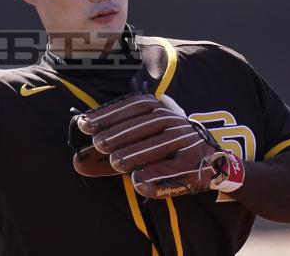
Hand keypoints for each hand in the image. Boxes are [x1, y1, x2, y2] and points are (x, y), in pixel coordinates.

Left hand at [71, 93, 241, 198]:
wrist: (212, 160)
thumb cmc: (165, 145)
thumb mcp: (143, 135)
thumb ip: (113, 142)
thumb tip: (77, 154)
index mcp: (159, 109)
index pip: (132, 108)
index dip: (109, 114)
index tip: (85, 124)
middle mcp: (174, 123)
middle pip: (144, 126)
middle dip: (120, 134)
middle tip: (99, 144)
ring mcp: (185, 143)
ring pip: (158, 147)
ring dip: (136, 154)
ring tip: (115, 162)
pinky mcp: (194, 166)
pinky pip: (173, 171)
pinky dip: (155, 178)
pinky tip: (137, 183)